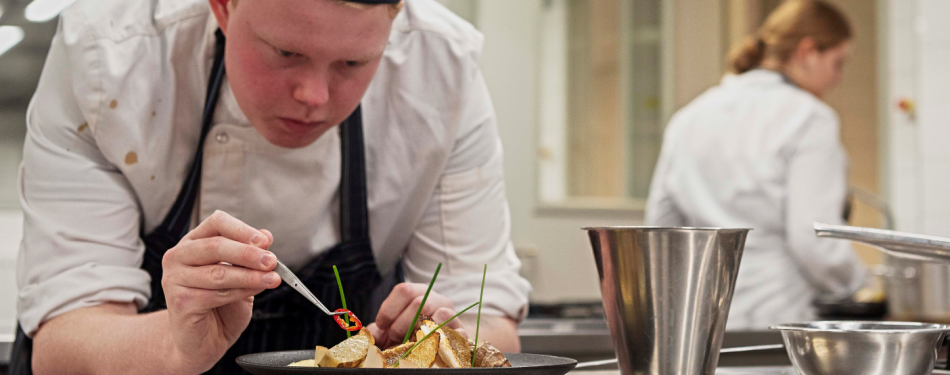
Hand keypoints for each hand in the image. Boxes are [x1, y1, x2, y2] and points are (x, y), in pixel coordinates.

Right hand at [161, 210, 281, 371]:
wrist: (203, 340)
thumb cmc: (220, 305)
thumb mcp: (241, 275)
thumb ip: (250, 256)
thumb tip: (266, 235)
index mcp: (194, 242)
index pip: (217, 223)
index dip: (242, 230)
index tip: (265, 242)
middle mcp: (179, 256)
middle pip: (216, 246)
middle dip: (248, 254)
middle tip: (271, 261)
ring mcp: (175, 279)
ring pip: (218, 273)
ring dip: (250, 276)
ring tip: (272, 279)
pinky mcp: (180, 301)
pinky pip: (216, 294)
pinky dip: (240, 292)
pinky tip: (254, 292)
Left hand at [368, 282, 465, 347]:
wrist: (430, 350)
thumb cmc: (405, 337)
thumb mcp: (389, 330)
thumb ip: (378, 330)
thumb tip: (367, 333)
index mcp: (418, 292)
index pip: (404, 290)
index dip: (389, 310)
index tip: (382, 327)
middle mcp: (437, 299)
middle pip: (421, 302)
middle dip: (402, 324)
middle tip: (396, 338)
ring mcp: (451, 314)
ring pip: (442, 314)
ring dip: (422, 332)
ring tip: (412, 343)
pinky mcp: (461, 332)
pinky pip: (457, 333)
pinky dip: (443, 341)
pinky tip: (430, 348)